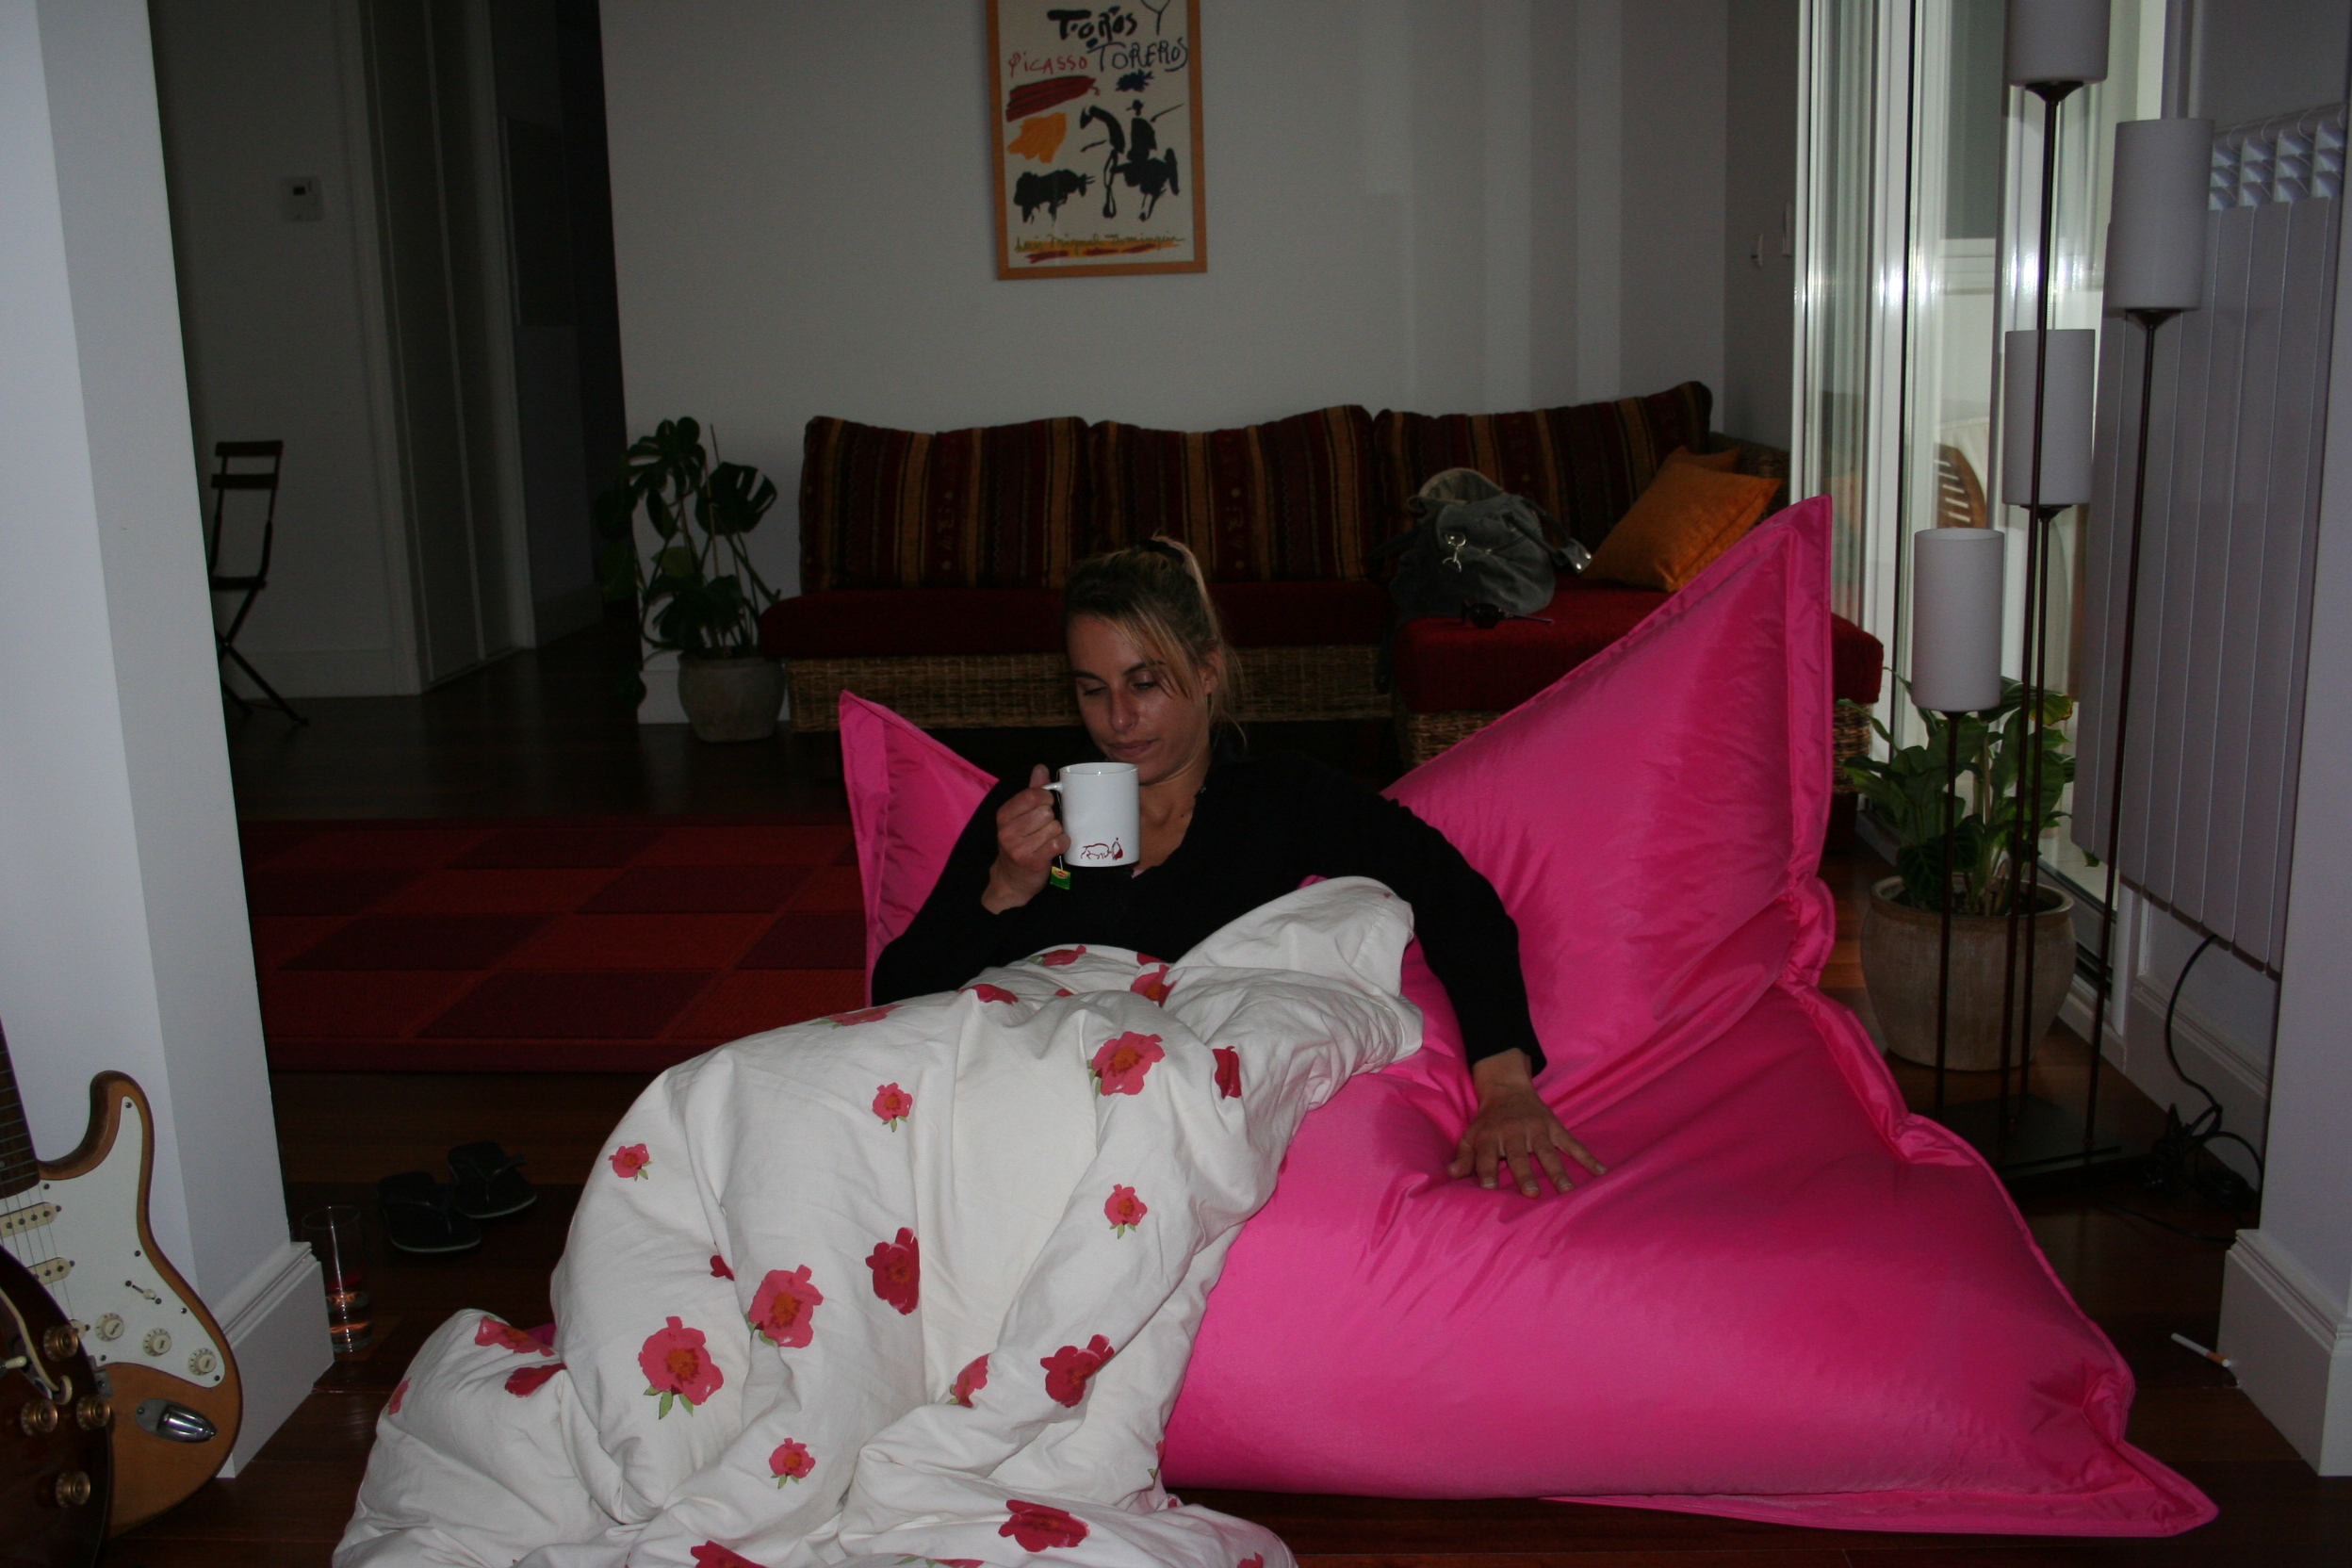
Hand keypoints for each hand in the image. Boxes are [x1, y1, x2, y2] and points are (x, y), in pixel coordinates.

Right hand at [982, 765, 1068, 912]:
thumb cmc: (1019, 844)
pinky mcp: (1033, 862)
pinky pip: (1059, 843)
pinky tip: (1054, 848)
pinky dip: (1062, 844)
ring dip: (1056, 833)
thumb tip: (1040, 768)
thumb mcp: (1019, 817)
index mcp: (1004, 815)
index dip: (1046, 798)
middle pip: (1046, 812)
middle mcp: (1008, 831)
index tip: (1046, 805)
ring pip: (1055, 827)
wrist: (1011, 881)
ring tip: (1047, 840)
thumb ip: (1030, 792)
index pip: (1032, 795)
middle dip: (1051, 819)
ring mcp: (1019, 848)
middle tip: (1044, 829)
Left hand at [1447, 1050, 1604, 1196]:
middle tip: (1532, 1193)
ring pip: (1548, 1152)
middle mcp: (1514, 1133)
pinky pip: (1572, 1143)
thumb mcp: (1470, 1136)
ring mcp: (1537, 1130)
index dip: (1487, 1171)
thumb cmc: (1488, 1122)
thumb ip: (1463, 1156)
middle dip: (1525, 1174)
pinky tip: (1600, 1171)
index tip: (1489, 1187)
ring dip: (1558, 1171)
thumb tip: (1451, 1175)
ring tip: (1567, 1190)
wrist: (1507, 1089)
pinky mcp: (1555, 1127)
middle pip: (1519, 1156)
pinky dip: (1587, 1157)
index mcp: (1491, 1137)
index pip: (1487, 1156)